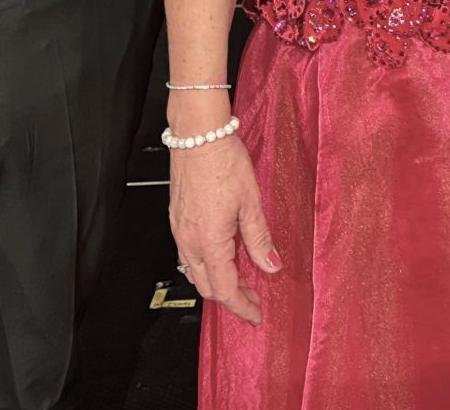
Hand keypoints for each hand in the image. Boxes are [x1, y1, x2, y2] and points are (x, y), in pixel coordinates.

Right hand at [169, 132, 280, 323]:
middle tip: (254, 299)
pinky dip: (207, 265)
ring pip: (196, 272)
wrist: (198, 135)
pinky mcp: (178, 219)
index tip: (256, 314)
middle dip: (231, 298)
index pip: (225, 289)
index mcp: (209, 241)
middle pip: (208, 287)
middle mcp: (189, 240)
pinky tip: (223, 256)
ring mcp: (180, 231)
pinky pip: (189, 255)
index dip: (242, 306)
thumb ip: (260, 238)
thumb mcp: (251, 202)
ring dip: (218, 282)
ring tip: (242, 280)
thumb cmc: (222, 161)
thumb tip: (271, 265)